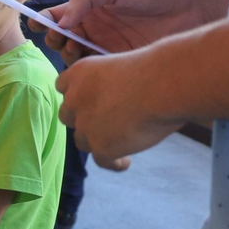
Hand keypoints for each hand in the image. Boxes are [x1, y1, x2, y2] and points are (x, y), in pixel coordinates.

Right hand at [35, 0, 221, 64]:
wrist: (194, 6)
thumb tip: (60, 20)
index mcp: (90, 9)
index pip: (59, 16)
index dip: (44, 20)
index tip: (37, 23)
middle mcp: (95, 30)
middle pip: (62, 40)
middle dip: (54, 39)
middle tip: (60, 38)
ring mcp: (107, 48)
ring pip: (76, 58)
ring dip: (67, 55)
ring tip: (74, 49)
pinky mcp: (122, 64)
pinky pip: (98, 72)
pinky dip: (88, 70)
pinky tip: (90, 64)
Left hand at [57, 50, 182, 170]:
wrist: (165, 84)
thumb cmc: (155, 68)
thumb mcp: (121, 66)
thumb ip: (110, 83)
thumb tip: (118, 99)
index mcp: (79, 73)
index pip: (63, 86)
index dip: (77, 95)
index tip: (91, 99)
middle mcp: (75, 99)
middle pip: (68, 116)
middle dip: (83, 119)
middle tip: (104, 122)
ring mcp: (86, 125)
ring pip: (82, 140)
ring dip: (96, 141)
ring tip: (118, 142)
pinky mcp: (101, 146)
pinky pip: (103, 161)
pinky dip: (114, 162)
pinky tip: (126, 162)